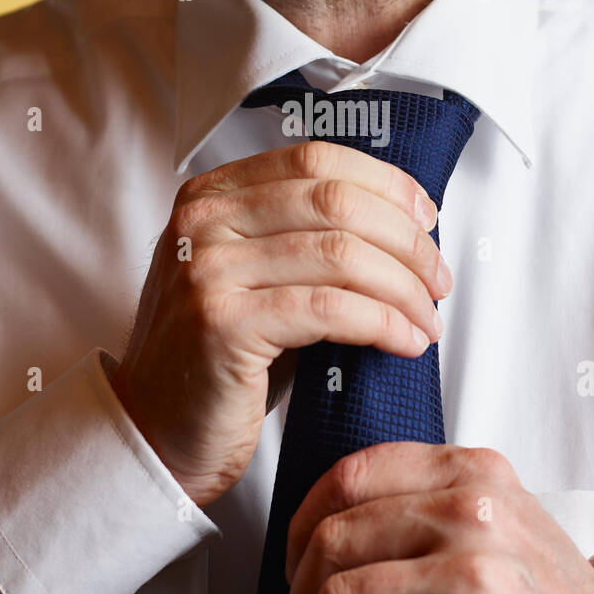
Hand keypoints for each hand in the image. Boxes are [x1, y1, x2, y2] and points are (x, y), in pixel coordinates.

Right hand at [112, 141, 450, 507]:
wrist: (155, 432)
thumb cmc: (220, 359)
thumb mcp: (253, 276)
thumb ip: (303, 236)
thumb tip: (406, 224)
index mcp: (211, 195)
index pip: (315, 162)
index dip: (385, 184)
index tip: (427, 217)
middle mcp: (202, 222)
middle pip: (336, 203)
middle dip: (406, 241)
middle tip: (439, 280)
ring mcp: (207, 270)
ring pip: (341, 254)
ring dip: (404, 289)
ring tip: (428, 320)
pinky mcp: (222, 324)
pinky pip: (329, 309)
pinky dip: (382, 322)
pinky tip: (404, 341)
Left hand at [284, 442, 593, 593]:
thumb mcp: (491, 525)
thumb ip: (429, 505)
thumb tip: (340, 519)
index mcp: (472, 467)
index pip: (355, 469)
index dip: (307, 512)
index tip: (297, 548)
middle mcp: (472, 493)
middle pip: (337, 516)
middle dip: (298, 565)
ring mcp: (473, 537)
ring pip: (336, 558)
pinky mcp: (471, 586)